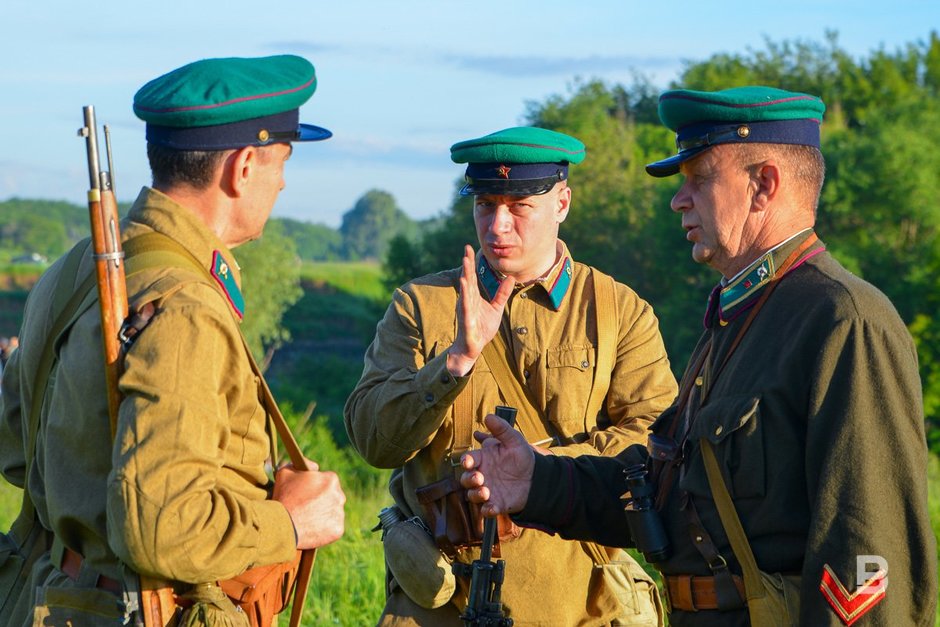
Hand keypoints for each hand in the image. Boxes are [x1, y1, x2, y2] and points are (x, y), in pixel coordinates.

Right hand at [273, 458, 345, 549]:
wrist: (281, 525)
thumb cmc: (284, 497)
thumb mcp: (287, 472)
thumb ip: (303, 464)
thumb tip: (314, 466)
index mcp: (331, 479)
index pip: (327, 481)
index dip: (315, 487)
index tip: (306, 494)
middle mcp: (340, 495)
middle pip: (333, 496)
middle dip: (322, 500)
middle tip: (306, 507)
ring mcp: (340, 514)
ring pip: (333, 512)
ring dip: (324, 514)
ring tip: (307, 519)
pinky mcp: (338, 530)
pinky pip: (333, 527)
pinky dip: (325, 529)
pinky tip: (311, 528)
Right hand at [446, 245, 513, 375]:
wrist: (473, 347)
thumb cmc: (482, 327)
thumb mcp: (496, 308)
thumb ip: (501, 294)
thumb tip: (511, 278)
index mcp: (473, 296)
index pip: (471, 276)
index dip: (471, 262)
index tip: (469, 247)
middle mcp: (467, 300)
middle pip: (467, 278)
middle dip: (467, 264)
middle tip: (466, 248)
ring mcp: (465, 309)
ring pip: (465, 290)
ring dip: (465, 275)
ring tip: (465, 262)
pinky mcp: (466, 320)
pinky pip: (465, 306)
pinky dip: (465, 295)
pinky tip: (464, 284)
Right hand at [460, 413, 534, 515]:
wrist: (536, 477)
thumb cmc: (521, 456)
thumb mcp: (514, 440)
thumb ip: (502, 429)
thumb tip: (488, 416)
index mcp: (483, 459)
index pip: (468, 460)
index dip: (466, 461)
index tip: (468, 462)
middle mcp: (482, 475)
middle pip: (466, 479)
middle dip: (469, 479)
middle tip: (479, 478)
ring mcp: (488, 490)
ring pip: (473, 495)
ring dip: (476, 495)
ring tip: (485, 492)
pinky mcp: (496, 504)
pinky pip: (486, 509)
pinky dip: (487, 510)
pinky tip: (492, 507)